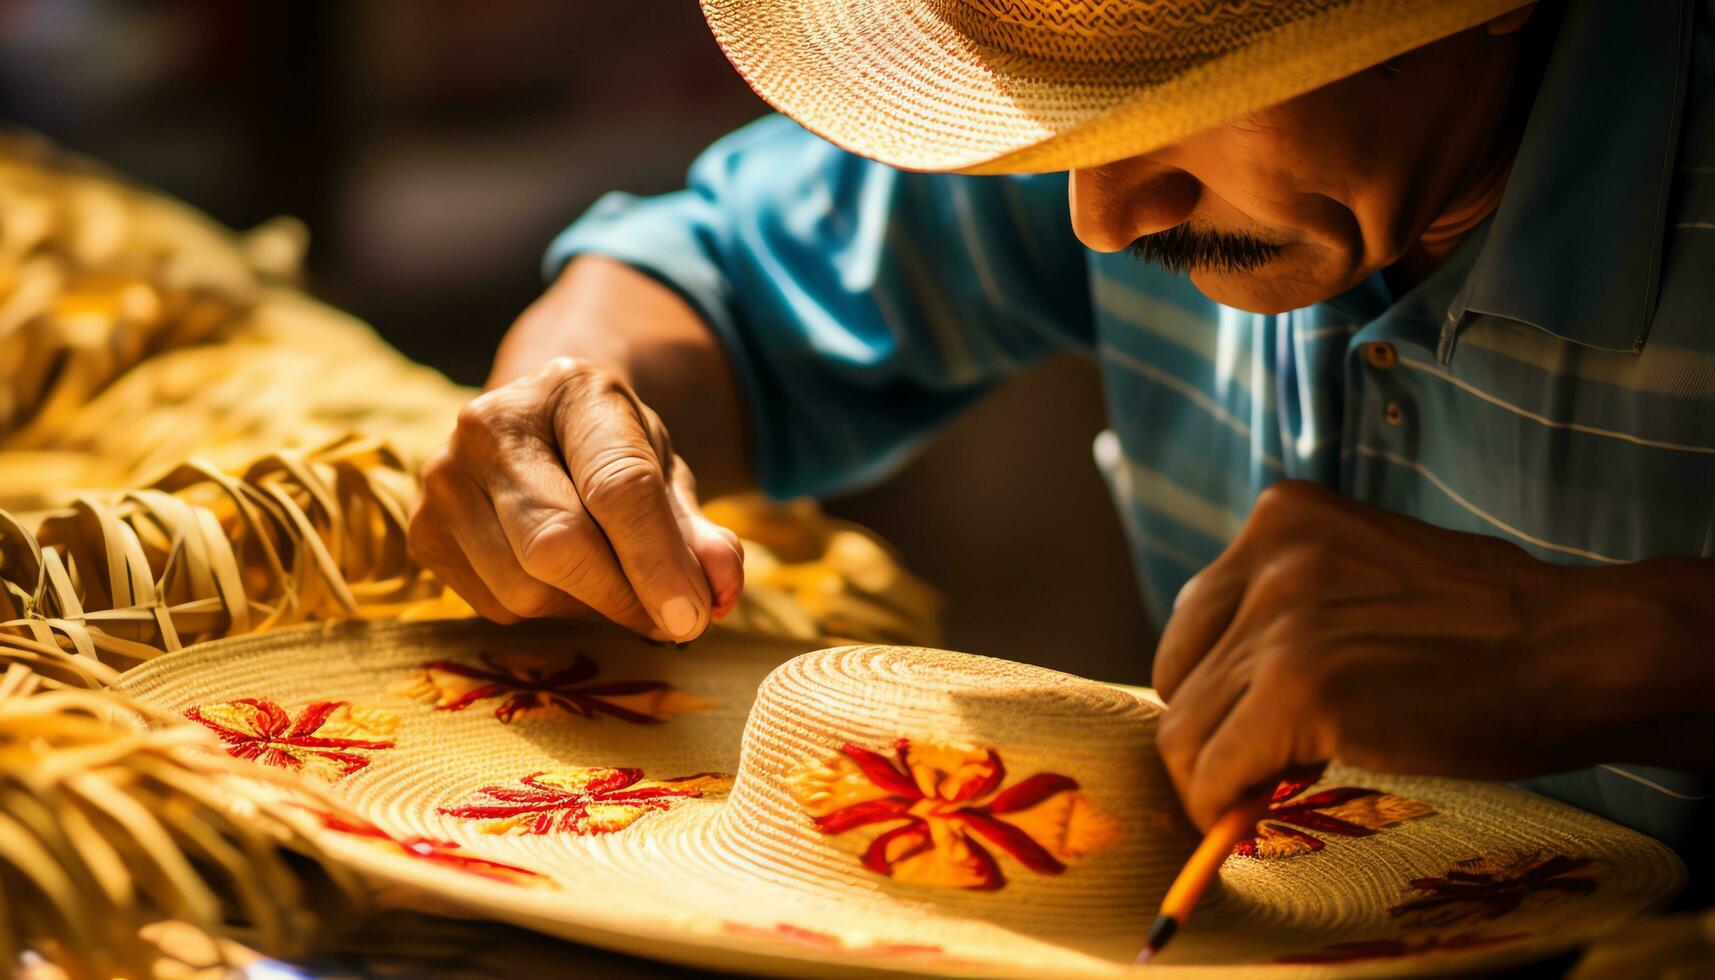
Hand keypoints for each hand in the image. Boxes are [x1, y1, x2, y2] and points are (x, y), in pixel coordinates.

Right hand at [408, 356, 743, 640]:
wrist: (538, 429)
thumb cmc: (611, 453)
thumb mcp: (666, 474)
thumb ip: (698, 533)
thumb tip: (721, 588)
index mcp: (570, 388)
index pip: (618, 486)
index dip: (658, 561)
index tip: (694, 617)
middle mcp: (490, 423)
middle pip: (559, 544)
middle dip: (624, 596)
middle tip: (672, 620)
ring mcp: (444, 477)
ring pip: (525, 589)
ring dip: (586, 605)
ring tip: (607, 573)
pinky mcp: (424, 531)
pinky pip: (496, 607)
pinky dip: (544, 610)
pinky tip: (559, 575)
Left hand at [1151, 480, 1710, 829]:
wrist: (1577, 652)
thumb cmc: (1489, 627)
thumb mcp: (1368, 574)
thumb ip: (1291, 607)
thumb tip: (1223, 692)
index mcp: (1281, 516)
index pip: (1193, 619)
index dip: (1212, 686)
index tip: (1240, 725)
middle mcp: (1267, 557)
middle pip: (1178, 674)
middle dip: (1207, 730)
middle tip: (1253, 766)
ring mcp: (1280, 622)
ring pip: (1185, 730)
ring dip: (1213, 777)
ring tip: (1266, 792)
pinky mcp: (1298, 691)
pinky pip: (1214, 770)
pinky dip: (1220, 807)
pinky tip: (1250, 818)